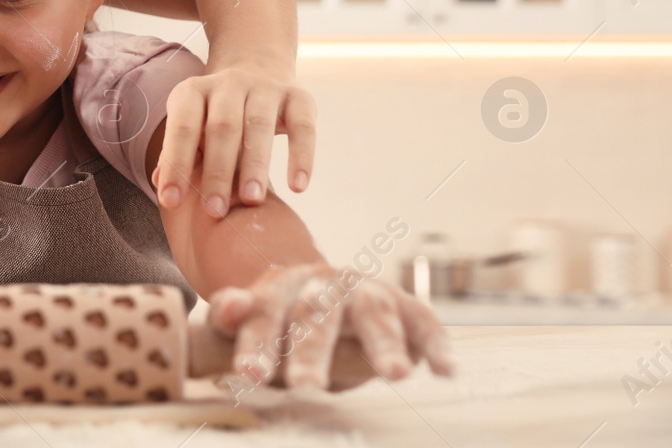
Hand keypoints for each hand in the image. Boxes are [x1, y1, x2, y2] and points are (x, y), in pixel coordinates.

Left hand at [153, 66, 315, 216]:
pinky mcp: (299, 97)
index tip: (171, 201)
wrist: (258, 69)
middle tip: (215, 211)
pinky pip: (303, 127)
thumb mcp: (192, 125)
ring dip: (255, 165)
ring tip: (252, 201)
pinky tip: (297, 188)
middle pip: (222, 128)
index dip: (175, 164)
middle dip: (217, 171)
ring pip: (259, 126)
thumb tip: (160, 183)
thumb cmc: (215, 114)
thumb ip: (177, 153)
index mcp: (193, 91)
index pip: (182, 127)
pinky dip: (302, 156)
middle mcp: (228, 83)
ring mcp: (265, 87)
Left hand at [204, 262, 453, 391]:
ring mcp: (367, 291)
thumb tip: (227, 306)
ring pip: (374, 312)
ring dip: (385, 342)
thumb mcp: (252, 316)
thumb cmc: (283, 316)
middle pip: (317, 313)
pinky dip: (435, 344)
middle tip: (305, 386)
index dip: (257, 344)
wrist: (327, 286)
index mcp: (281, 287)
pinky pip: (423, 321)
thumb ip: (231, 316)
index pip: (265, 314)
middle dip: (312, 350)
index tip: (249, 375)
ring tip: (396, 375)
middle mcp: (325, 284)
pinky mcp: (405, 304)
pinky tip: (444, 371)